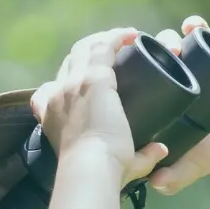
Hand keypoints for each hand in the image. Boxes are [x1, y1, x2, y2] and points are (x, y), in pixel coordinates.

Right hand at [31, 28, 167, 189]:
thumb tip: (160, 150)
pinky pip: (102, 46)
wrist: (92, 169)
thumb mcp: (119, 164)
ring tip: (127, 38)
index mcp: (51, 115)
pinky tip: (132, 35)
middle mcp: (57, 95)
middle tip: (117, 53)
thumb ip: (142, 158)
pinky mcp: (92, 78)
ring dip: (106, 40)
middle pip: (71, 61)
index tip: (86, 80)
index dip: (67, 82)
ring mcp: (72, 84)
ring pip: (85, 48)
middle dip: (92, 53)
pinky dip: (117, 37)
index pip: (49, 90)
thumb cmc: (103, 173)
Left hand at [145, 16, 209, 195]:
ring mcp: (188, 61)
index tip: (129, 74)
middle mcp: (166, 75)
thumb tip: (158, 185)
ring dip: (171, 39)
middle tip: (159, 62)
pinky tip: (193, 24)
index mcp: (152, 97)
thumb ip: (178, 174)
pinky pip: (200, 32)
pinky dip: (196, 25)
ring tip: (177, 48)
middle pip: (151, 56)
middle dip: (152, 52)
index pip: (134, 78)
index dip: (128, 71)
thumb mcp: (195, 162)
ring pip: (172, 41)